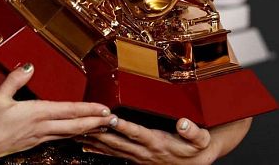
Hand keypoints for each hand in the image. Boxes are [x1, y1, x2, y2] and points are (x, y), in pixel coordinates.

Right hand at [0, 63, 114, 162]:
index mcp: (35, 113)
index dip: (89, 110)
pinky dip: (70, 135)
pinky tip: (74, 134)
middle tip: (113, 120)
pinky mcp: (31, 144)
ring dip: (86, 130)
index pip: (68, 111)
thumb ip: (15, 79)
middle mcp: (40, 127)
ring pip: (68, 134)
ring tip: (100, 126)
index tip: (105, 108)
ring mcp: (37, 138)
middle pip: (74, 126)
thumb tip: (29, 66)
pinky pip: (57, 139)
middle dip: (95, 122)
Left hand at [77, 117, 217, 163]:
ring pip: (112, 149)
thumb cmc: (197, 148)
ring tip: (77, 134)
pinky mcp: (134, 159)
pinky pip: (113, 155)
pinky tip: (85, 147)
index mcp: (157, 143)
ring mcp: (138, 157)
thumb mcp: (200, 139)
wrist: (197, 163)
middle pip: (118, 142)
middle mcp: (144, 151)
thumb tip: (184, 122)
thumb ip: (192, 131)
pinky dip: (98, 150)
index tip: (110, 118)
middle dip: (99, 133)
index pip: (137, 133)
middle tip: (84, 124)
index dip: (123, 126)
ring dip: (94, 141)